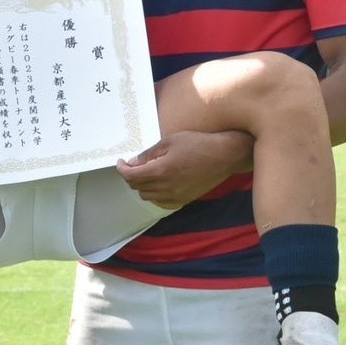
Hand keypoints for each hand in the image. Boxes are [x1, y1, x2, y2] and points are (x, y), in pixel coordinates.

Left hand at [115, 129, 252, 208]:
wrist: (224, 156)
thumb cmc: (198, 144)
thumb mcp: (169, 141)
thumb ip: (149, 154)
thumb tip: (133, 162)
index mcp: (162, 171)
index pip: (131, 176)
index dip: (122, 169)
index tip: (121, 163)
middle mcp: (167, 187)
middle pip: (137, 188)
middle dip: (132, 176)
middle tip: (134, 164)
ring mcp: (176, 196)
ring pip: (148, 197)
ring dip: (143, 185)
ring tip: (149, 172)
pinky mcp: (184, 201)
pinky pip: (161, 203)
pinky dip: (155, 195)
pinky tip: (160, 183)